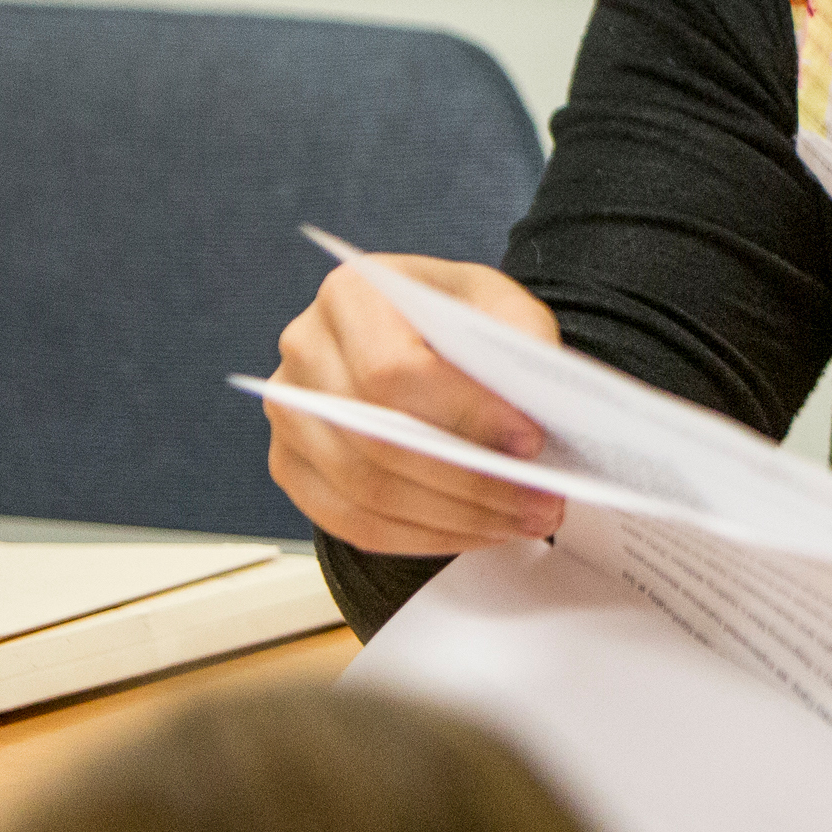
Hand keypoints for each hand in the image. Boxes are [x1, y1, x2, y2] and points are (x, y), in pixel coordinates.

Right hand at [264, 256, 566, 554]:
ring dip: (455, 518)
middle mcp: (305, 349)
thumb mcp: (502, 306)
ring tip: (522, 520)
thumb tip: (532, 416)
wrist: (421, 333)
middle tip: (542, 501)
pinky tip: (476, 531)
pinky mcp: (291, 464)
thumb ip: (519, 345)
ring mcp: (289, 412)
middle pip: (378, 439)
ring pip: (366, 491)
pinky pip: (351, 521)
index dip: (464, 415)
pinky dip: (421, 537)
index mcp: (353, 294)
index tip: (529, 442)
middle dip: (471, 482)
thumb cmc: (460, 319)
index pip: (395, 370)